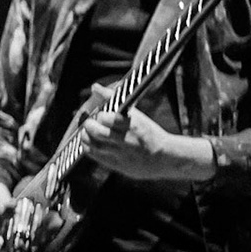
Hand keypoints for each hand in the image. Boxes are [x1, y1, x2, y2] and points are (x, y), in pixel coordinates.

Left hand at [81, 84, 214, 181]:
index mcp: (132, 125)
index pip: (106, 118)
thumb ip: (113, 100)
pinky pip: (93, 155)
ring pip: (92, 143)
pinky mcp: (116, 164)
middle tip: (91, 122)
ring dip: (85, 135)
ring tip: (89, 131)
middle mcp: (125, 140)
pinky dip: (87, 146)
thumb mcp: (136, 115)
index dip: (100, 115)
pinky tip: (91, 141)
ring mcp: (120, 154)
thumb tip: (95, 87)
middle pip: (96, 131)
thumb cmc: (148, 133)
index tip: (101, 114)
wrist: (165, 158)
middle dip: (89, 124)